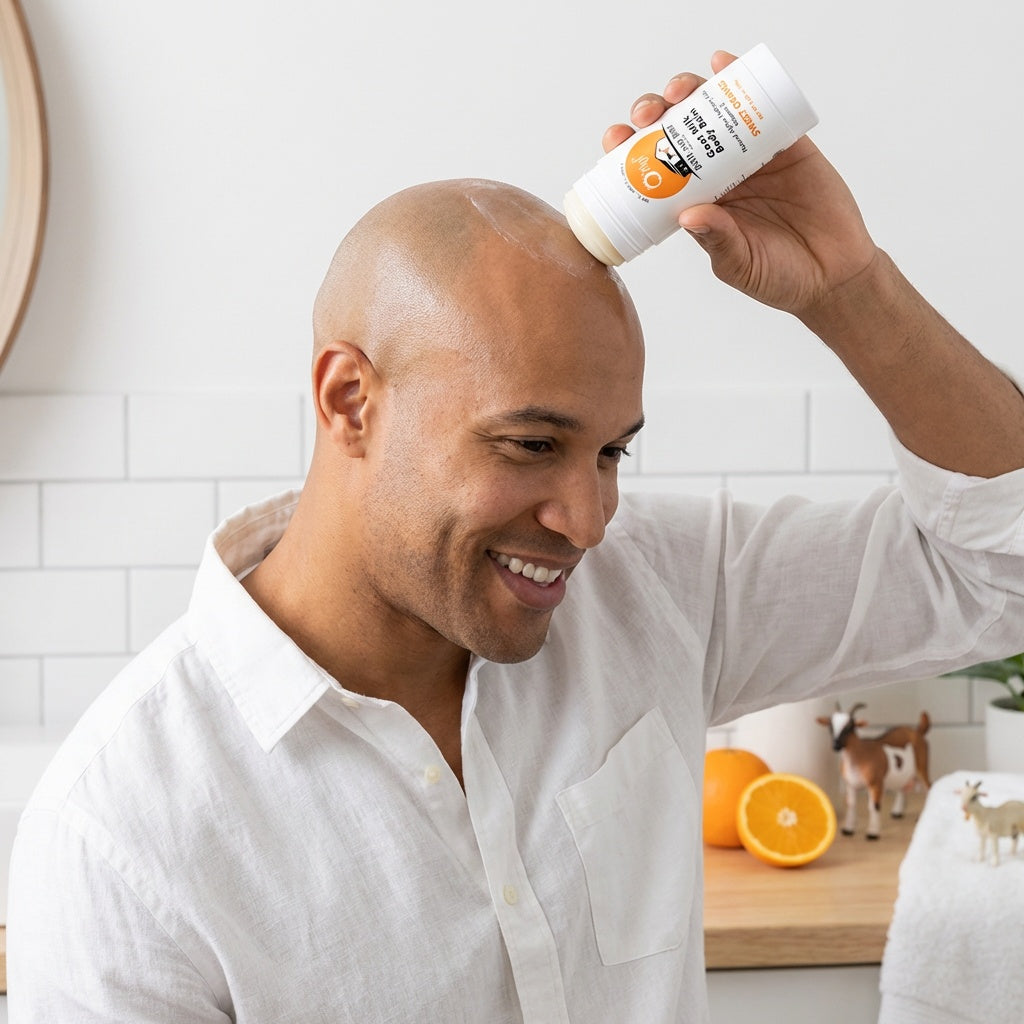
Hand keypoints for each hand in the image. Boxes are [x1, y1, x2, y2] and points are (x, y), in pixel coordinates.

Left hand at [603, 52, 878, 322]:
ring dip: (690, 92)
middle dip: (655, 114)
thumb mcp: (739, 264)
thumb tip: (689, 216)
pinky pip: (762, 106)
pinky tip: (723, 66)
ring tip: (680, 90)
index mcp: (694, 203)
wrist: (833, 275)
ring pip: (712, 113)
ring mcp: (748, 156)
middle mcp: (716, 175)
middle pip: (677, 133)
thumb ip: (718, 241)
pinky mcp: (785, 144)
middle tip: (648, 114)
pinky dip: (740, 81)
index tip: (616, 140)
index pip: (654, 171)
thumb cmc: (779, 277)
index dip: (631, 151)